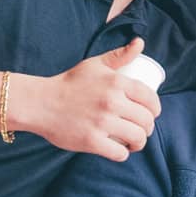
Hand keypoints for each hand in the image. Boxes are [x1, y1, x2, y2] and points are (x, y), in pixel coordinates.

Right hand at [22, 38, 161, 160]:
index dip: (155, 110)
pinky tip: (120, 150)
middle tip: (141, 130)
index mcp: (117, 82)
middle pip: (146, 121)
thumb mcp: (94, 65)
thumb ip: (119, 55)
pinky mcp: (92, 141)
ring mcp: (102, 122)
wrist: (40, 103)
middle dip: (148, 128)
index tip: (151, 115)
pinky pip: (120, 153)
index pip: (150, 99)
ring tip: (134, 142)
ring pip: (137, 137)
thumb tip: (140, 42)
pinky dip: (123, 154)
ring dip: (139, 143)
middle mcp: (112, 102)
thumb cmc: (69, 83)